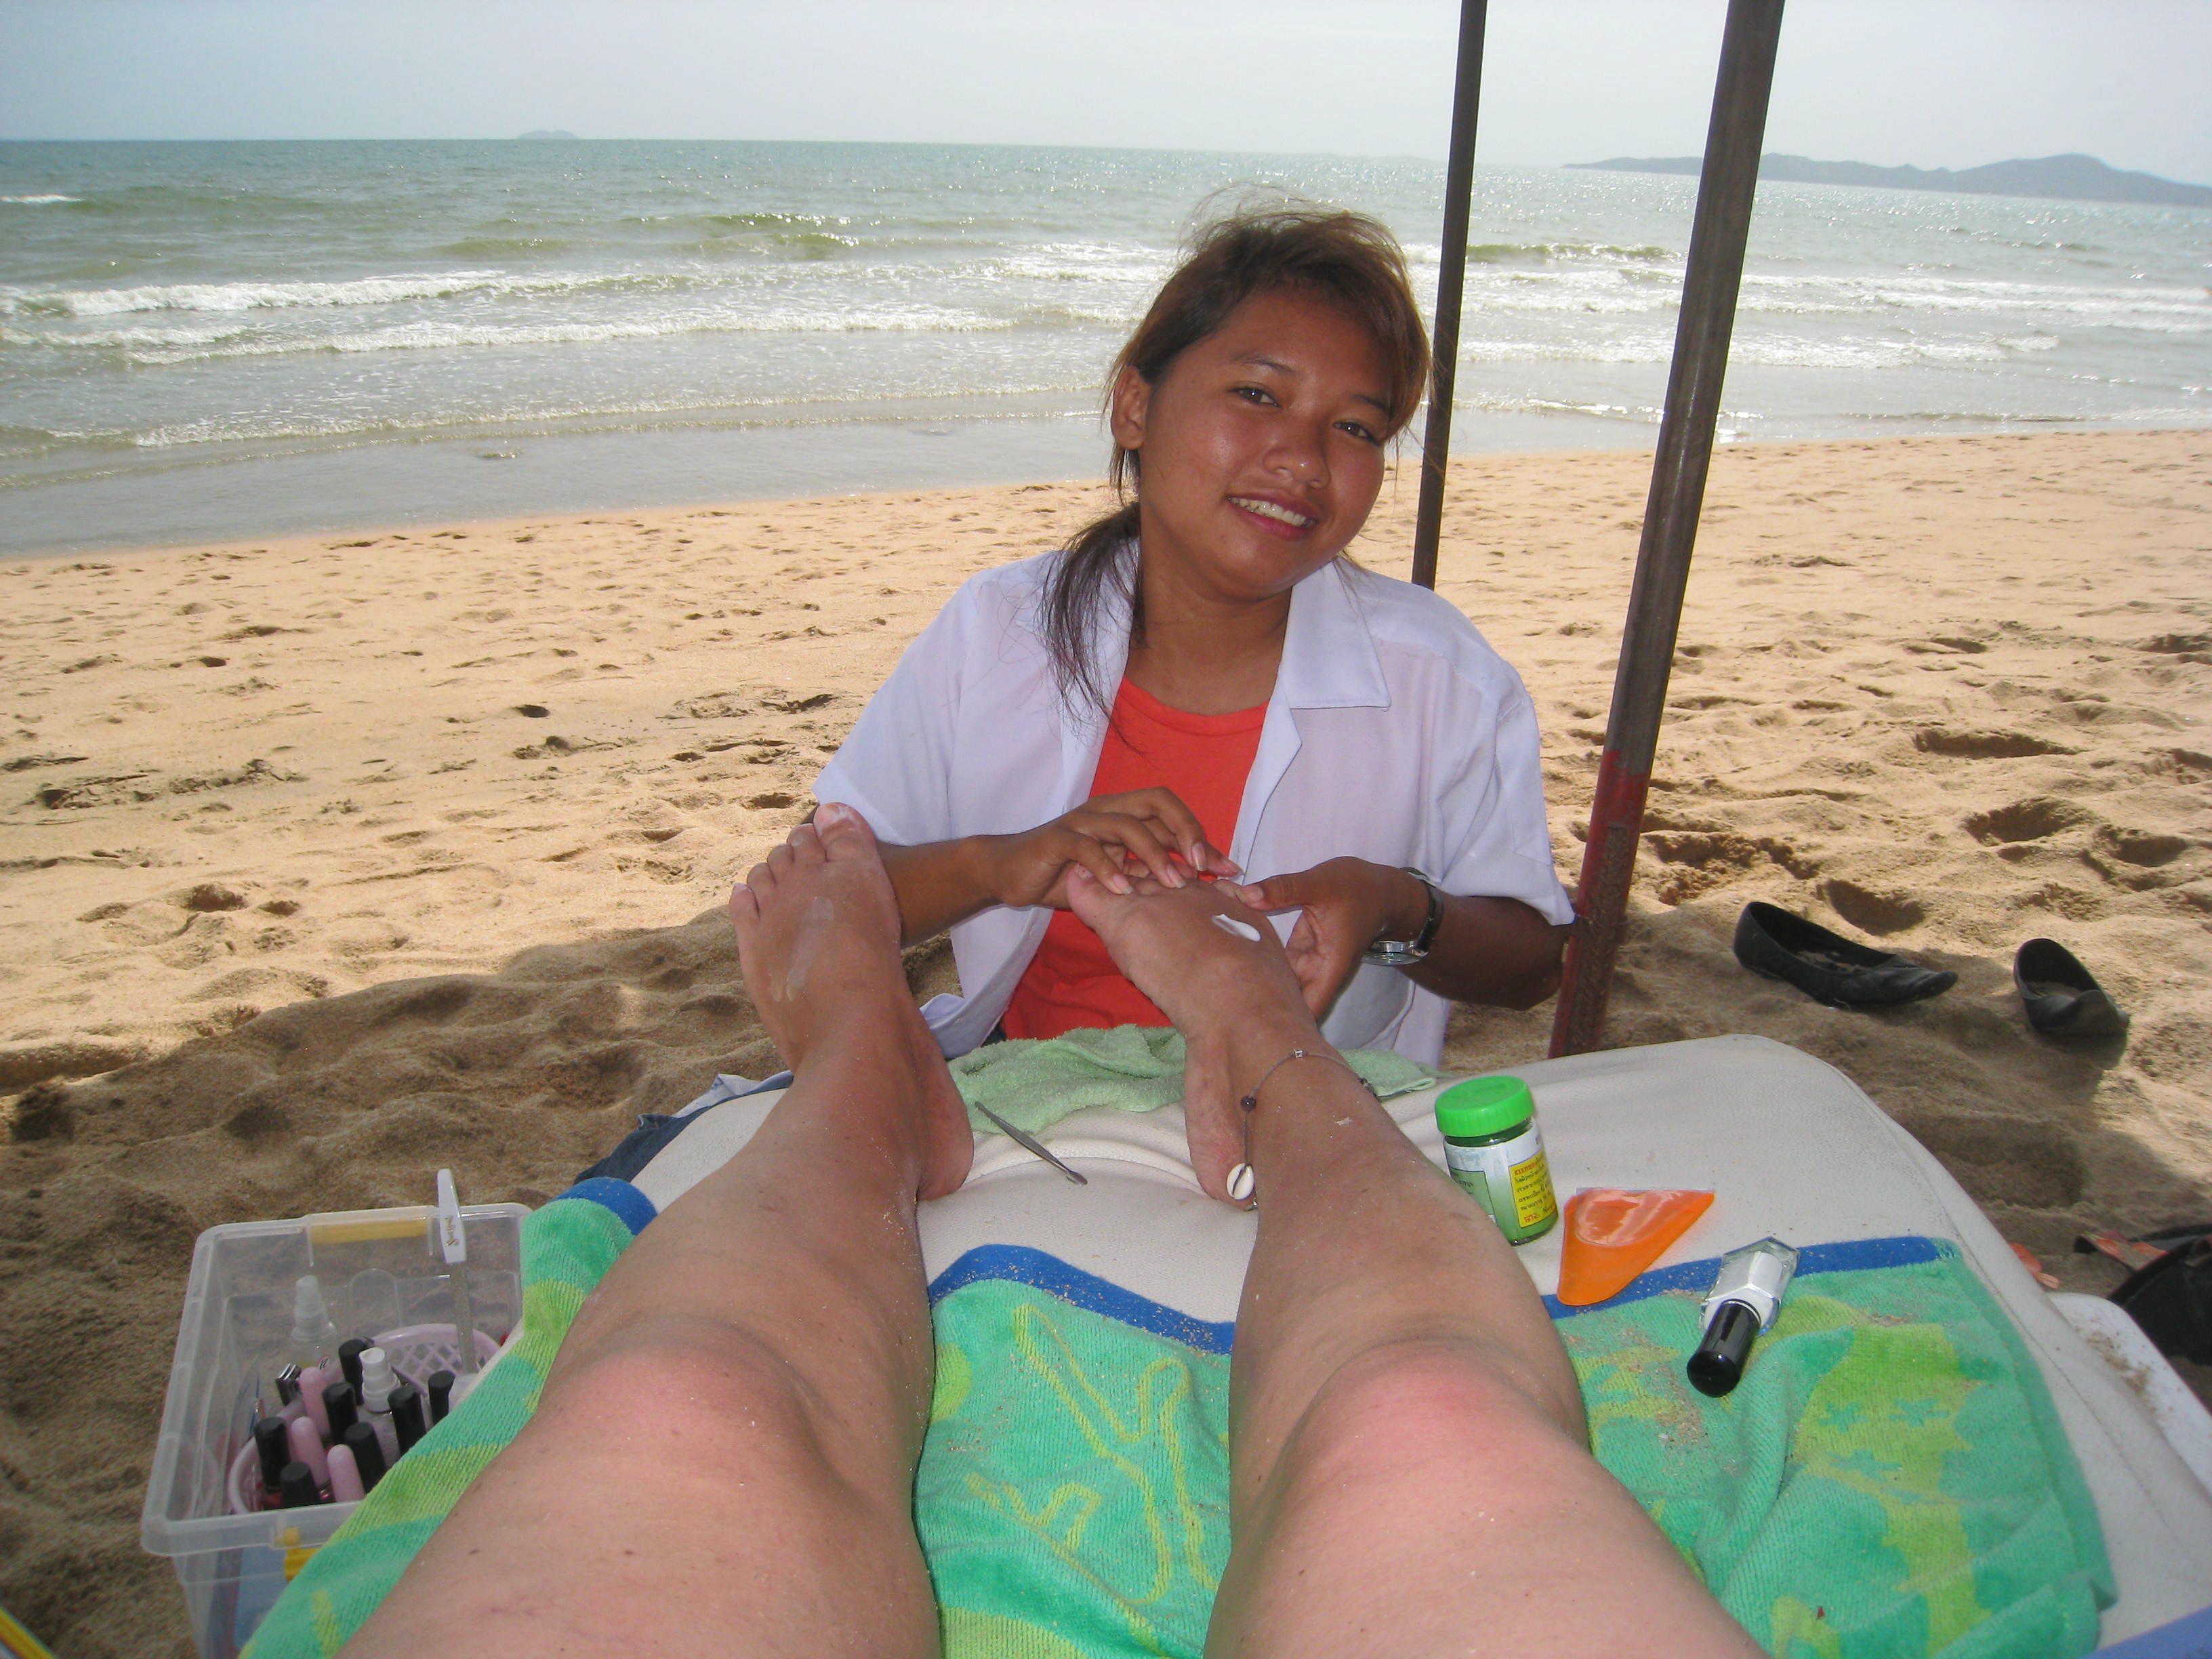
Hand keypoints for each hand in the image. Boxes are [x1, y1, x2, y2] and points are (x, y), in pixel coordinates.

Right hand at [983, 788, 1239, 911]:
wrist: (1010, 872)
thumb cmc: (1069, 873)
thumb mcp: (1117, 873)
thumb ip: (1149, 872)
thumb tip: (1198, 883)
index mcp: (1125, 812)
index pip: (1172, 812)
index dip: (1201, 836)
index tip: (1227, 868)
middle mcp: (1107, 809)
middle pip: (1157, 802)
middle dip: (1186, 831)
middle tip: (1202, 866)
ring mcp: (1082, 821)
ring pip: (1126, 824)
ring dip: (1153, 855)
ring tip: (1171, 885)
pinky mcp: (1057, 839)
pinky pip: (1086, 848)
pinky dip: (1107, 868)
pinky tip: (1122, 891)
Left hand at [1231, 857, 1424, 1018]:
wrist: (1379, 888)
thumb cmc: (1358, 888)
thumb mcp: (1320, 884)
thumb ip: (1284, 889)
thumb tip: (1246, 895)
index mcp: (1327, 966)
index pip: (1306, 1009)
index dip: (1282, 1022)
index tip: (1251, 1027)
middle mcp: (1317, 971)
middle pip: (1286, 1001)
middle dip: (1258, 1004)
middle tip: (1219, 1002)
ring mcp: (1306, 962)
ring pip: (1277, 981)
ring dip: (1253, 978)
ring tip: (1217, 978)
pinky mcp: (1299, 951)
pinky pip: (1274, 960)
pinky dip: (1257, 956)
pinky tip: (1230, 954)